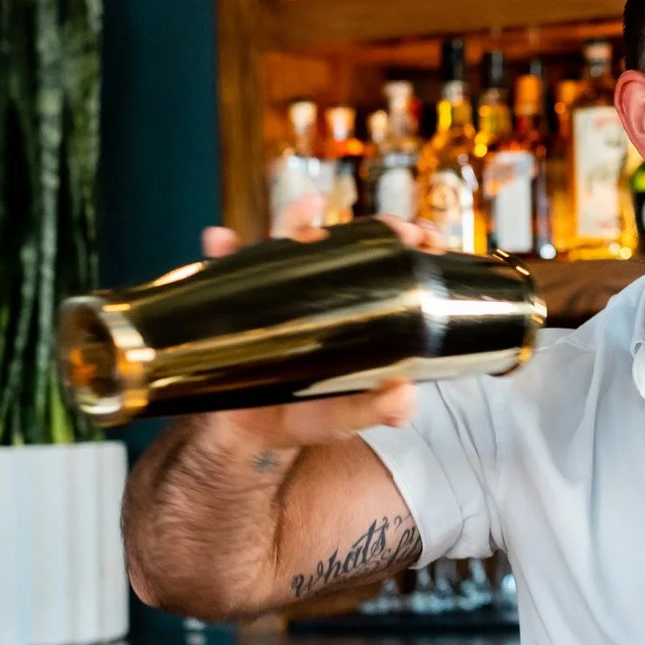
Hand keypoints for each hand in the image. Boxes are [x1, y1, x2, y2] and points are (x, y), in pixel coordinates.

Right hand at [194, 216, 439, 451]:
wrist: (253, 434)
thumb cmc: (306, 415)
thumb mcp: (347, 415)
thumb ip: (377, 409)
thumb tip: (404, 396)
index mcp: (353, 312)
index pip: (388, 266)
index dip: (408, 244)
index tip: (423, 239)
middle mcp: (318, 292)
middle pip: (347, 244)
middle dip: (370, 226)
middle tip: (392, 228)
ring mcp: (278, 292)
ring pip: (287, 243)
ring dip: (295, 220)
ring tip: (306, 209)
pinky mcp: (238, 303)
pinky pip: (223, 271)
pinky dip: (221, 252)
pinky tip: (221, 241)